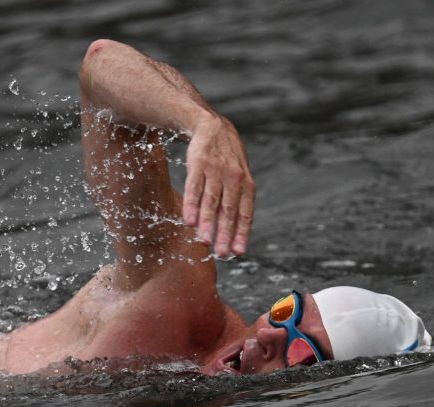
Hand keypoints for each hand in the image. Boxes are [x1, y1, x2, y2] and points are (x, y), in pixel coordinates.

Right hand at [183, 113, 254, 256]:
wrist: (211, 125)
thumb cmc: (227, 157)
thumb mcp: (240, 175)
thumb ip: (238, 200)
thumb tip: (233, 231)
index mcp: (246, 184)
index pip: (245, 213)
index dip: (241, 233)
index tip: (237, 252)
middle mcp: (233, 178)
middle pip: (228, 210)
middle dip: (225, 233)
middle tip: (221, 253)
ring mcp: (215, 171)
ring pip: (211, 201)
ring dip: (207, 223)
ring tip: (203, 242)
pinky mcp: (197, 164)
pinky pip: (194, 188)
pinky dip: (191, 205)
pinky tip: (188, 221)